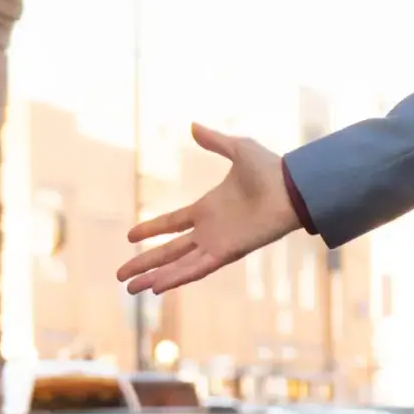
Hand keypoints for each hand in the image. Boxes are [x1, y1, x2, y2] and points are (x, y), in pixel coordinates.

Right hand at [117, 122, 302, 295]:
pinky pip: (196, 268)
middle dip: (145, 263)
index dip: (151, 230)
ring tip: (131, 288)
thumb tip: (193, 125)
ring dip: (155, 276)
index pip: (172, 223)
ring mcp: (217, 243)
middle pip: (169, 251)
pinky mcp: (227, 252)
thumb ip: (215, 142)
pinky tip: (156, 287)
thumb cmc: (272, 169)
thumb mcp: (238, 149)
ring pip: (178, 264)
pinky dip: (176, 277)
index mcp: (208, 208)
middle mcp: (210, 230)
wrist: (292, 187)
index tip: (130, 237)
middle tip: (121, 275)